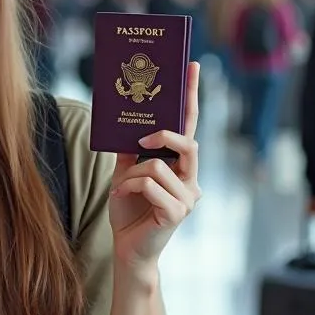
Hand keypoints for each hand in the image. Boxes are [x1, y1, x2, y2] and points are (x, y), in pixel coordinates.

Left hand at [109, 61, 201, 269]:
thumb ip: (131, 149)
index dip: (191, 96)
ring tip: (122, 189)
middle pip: (187, 142)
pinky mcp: (177, 212)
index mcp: (182, 167)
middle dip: (163, 135)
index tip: (193, 66)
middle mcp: (192, 180)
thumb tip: (127, 120)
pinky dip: (130, 187)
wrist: (127, 249)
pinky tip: (123, 199)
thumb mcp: (126, 172)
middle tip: (141, 138)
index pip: (190, 126)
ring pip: (158, 164)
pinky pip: (149, 183)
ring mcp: (188, 197)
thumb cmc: (130, 211)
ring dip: (132, 174)